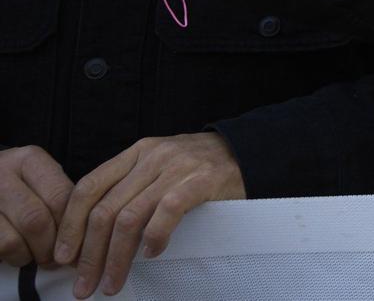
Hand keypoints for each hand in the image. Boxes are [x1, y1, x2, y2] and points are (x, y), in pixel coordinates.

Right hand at [0, 144, 71, 268]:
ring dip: (32, 254)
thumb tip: (86, 228)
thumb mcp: (40, 179)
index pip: (60, 195)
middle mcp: (3, 174)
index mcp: (29, 160)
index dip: (72, 224)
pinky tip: (19, 252)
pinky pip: (2, 246)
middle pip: (37, 219)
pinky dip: (15, 257)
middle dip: (52, 245)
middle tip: (59, 256)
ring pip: (16, 238)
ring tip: (38, 255)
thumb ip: (60, 195)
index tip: (78, 240)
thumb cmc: (18, 187)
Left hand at [53, 133, 243, 296]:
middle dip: (90, 255)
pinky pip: (167, 212)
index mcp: (135, 154)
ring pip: (130, 217)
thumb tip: (88, 236)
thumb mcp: (157, 168)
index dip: (71, 226)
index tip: (63, 258)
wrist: (247, 152)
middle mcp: (152, 157)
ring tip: (113, 283)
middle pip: (105, 210)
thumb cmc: (197, 168)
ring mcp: (178, 167)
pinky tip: (151, 254)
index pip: (88, 188)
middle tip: (85, 285)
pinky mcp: (203, 180)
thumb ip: (128, 189)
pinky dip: (154, 237)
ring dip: (117, 258)